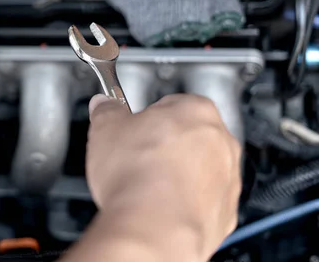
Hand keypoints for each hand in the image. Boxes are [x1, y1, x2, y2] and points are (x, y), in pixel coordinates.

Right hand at [71, 94, 240, 261]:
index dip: (146, 116)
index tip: (132, 126)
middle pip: (189, 135)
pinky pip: (203, 200)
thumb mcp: (105, 129)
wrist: (152, 228)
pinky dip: (184, 201)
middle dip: (164, 144)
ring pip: (199, 169)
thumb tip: (104, 106)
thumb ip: (107, 111)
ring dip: (176, 173)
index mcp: (195, 109)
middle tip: (135, 155)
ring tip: (144, 184)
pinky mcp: (225, 212)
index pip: (170, 102)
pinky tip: (158, 205)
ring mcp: (227, 179)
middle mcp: (221, 141)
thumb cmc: (136, 176)